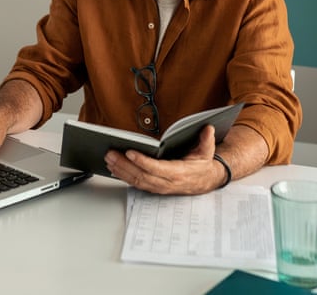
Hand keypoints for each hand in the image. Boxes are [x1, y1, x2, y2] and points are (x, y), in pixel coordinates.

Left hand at [104, 125, 225, 193]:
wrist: (205, 181)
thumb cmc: (202, 164)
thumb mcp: (207, 151)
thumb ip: (206, 140)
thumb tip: (208, 129)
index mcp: (178, 173)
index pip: (157, 168)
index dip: (142, 161)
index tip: (130, 152)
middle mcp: (167, 183)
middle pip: (142, 175)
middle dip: (124, 165)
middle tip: (111, 153)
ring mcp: (159, 187)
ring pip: (136, 181)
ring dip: (120, 170)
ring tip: (108, 158)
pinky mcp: (154, 188)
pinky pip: (136, 183)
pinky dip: (123, 176)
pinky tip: (114, 168)